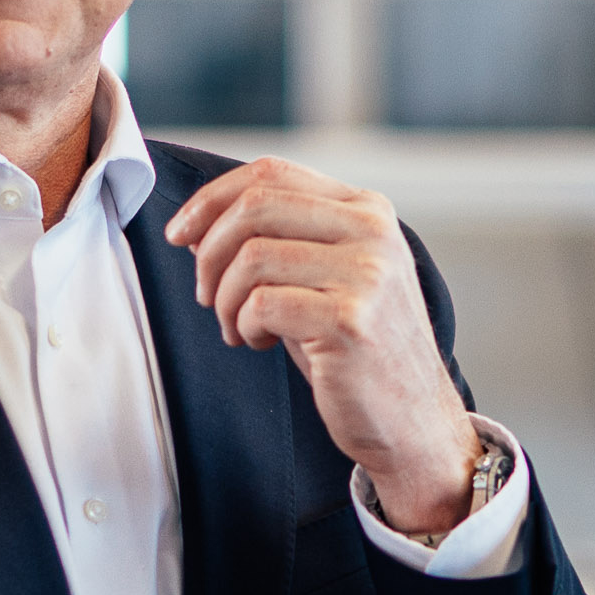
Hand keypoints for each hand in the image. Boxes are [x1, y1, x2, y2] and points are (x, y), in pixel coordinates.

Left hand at [163, 160, 477, 537]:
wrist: (413, 421)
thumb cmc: (360, 352)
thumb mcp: (326, 279)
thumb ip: (277, 241)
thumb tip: (198, 224)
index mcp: (367, 211)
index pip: (272, 173)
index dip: (212, 198)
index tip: (181, 233)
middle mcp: (372, 233)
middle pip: (255, 207)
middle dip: (209, 252)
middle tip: (207, 294)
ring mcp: (366, 274)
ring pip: (251, 256)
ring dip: (224, 298)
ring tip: (237, 327)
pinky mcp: (350, 320)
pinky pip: (261, 303)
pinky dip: (244, 325)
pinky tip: (260, 342)